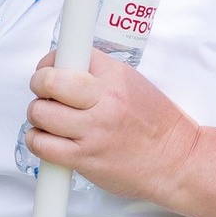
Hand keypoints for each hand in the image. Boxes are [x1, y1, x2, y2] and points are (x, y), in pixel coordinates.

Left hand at [24, 50, 203, 206]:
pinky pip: (42, 145)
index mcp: (114, 77)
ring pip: (40, 113)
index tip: (49, 70)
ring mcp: (93, 130)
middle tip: (45, 94)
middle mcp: (103, 101)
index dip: (50, 63)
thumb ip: (98, 73)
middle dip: (39, 85)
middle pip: (47, 81)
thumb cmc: (157, 125)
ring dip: (38, 116)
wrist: (178, 161)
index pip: (67, 55)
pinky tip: (48, 139)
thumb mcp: (131, 83)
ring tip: (50, 119)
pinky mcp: (84, 158)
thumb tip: (64, 67)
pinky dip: (37, 140)